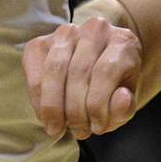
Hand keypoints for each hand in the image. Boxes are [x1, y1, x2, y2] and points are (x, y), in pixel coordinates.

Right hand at [23, 13, 142, 137]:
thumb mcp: (125, 101)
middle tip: (78, 132)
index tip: (97, 128)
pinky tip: (46, 116)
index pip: (105, 71)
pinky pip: (35, 75)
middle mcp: (94, 30)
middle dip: (75, 110)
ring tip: (58, 128)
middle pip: (78, 72)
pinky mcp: (40, 43)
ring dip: (54, 106)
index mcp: (123, 41)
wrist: (98, 66)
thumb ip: (125, 106)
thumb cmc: (113, 88)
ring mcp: (65, 33)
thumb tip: (120, 100)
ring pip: (53, 71)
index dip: (98, 105)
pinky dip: (38, 100)